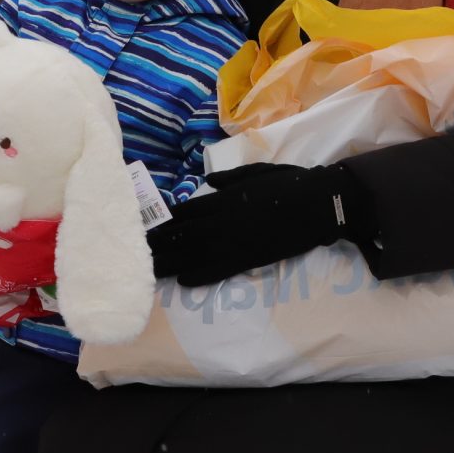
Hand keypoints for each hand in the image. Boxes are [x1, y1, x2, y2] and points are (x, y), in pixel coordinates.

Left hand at [146, 163, 369, 286]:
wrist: (319, 204)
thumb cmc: (290, 183)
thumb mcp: (258, 171)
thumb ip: (232, 177)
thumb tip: (211, 181)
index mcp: (225, 197)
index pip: (186, 210)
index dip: (165, 220)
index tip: (146, 227)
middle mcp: (224, 219)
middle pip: (183, 233)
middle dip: (159, 243)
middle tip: (134, 252)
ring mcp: (236, 240)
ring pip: (195, 253)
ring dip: (171, 263)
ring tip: (148, 271)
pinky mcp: (251, 258)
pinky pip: (220, 269)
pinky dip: (200, 275)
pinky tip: (183, 281)